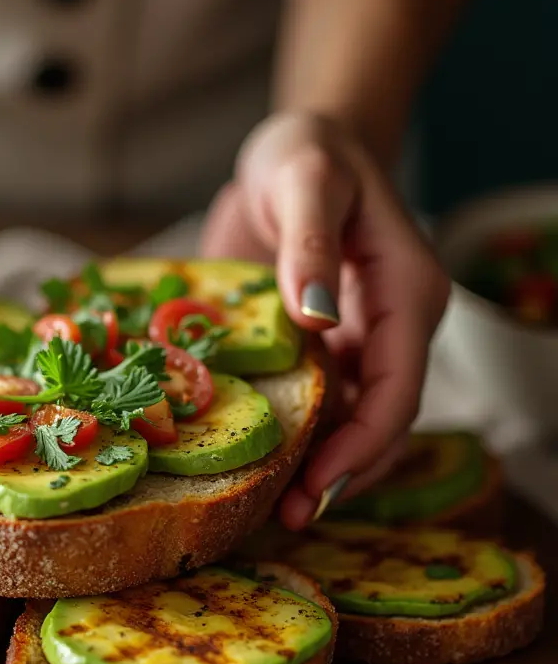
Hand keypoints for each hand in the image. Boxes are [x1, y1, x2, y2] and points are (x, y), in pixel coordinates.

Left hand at [201, 111, 449, 527]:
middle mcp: (389, 325)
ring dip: (319, 464)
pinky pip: (315, 399)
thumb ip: (310, 247)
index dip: (365, 442)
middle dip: (344, 471)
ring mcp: (356, 337)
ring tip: (273, 508)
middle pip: (380, 418)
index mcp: (406, 292)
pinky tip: (258, 461)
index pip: (399, 385)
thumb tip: (315, 317)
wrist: (296, 147)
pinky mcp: (319, 341)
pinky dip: (294, 434)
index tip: (322, 483)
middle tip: (292, 515)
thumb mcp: (308, 184)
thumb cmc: (309, 155)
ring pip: (350, 419)